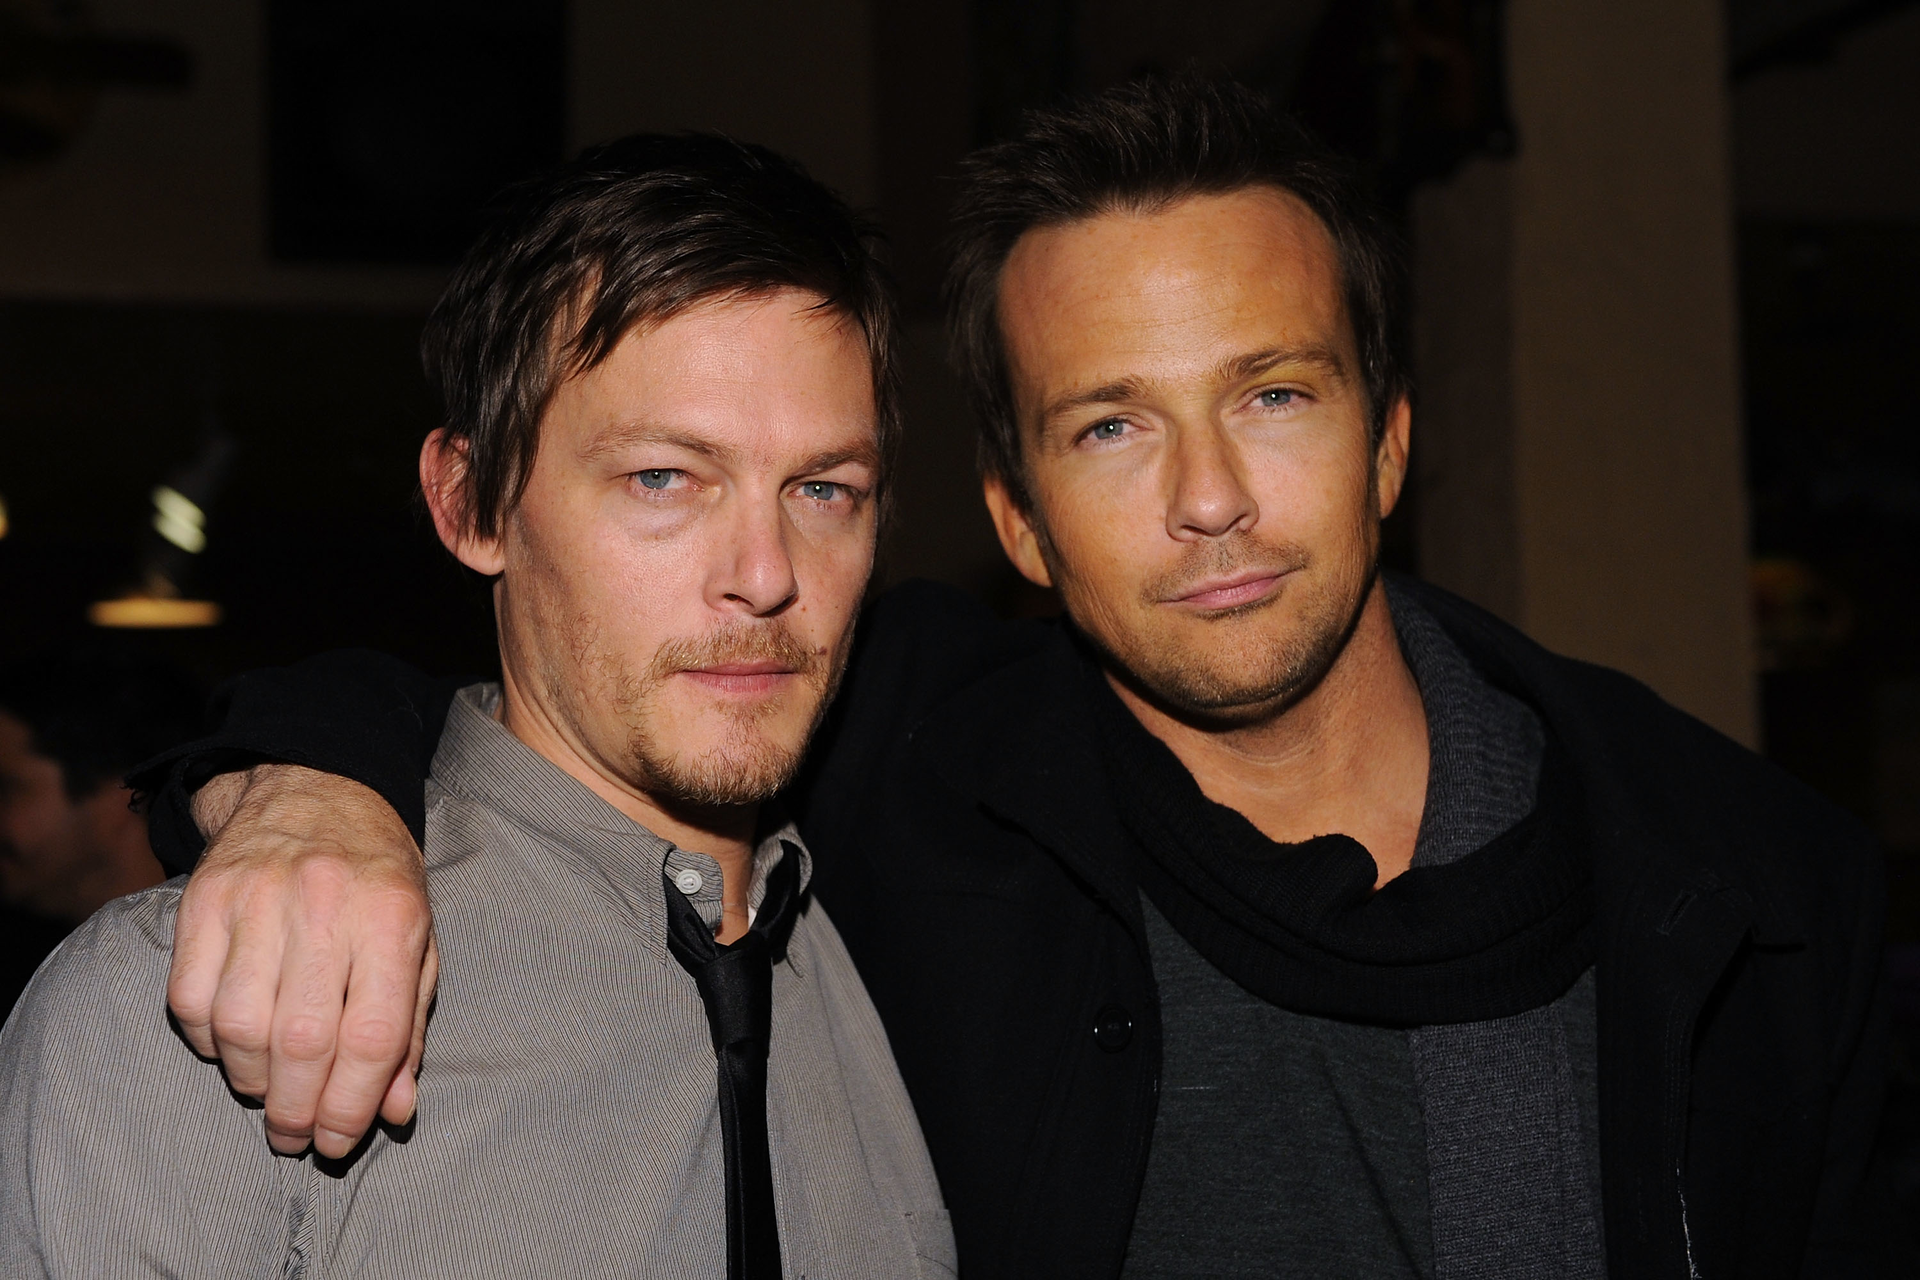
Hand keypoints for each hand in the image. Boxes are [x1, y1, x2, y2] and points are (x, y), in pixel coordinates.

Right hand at [168, 764, 436, 1158]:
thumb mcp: (418, 942)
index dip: (353, 1104)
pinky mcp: (202, 899)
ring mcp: (257, 898)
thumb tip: (393, 1112)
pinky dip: (208, 1041)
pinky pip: (189, 999)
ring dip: (251, 1082)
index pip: (371, 1035)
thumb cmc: (376, 881)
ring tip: (268, 1092)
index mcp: (392, 917)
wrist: (316, 790)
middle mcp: (324, 905)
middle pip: (302, 1041)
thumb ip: (408, 1028)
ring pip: (239, 1027)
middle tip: (296, 1136)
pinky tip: (233, 1045)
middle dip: (297, 1109)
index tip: (341, 1140)